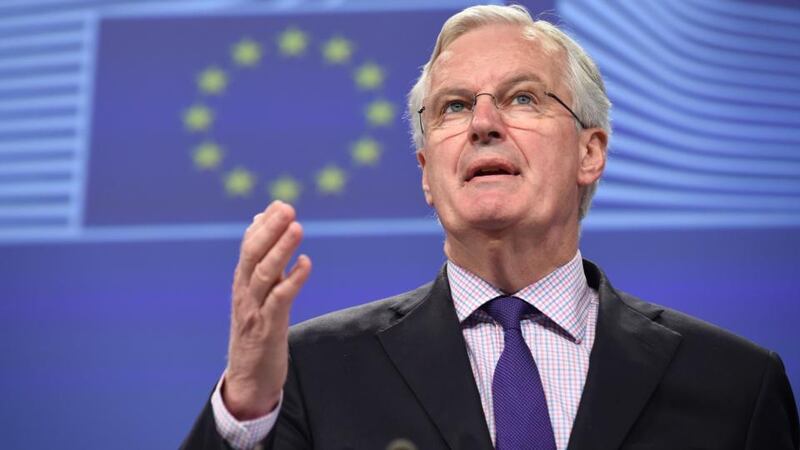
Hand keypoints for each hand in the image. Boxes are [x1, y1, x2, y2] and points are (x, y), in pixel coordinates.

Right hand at [222, 201, 311, 419]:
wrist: (248, 379)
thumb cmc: (256, 333)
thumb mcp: (257, 295)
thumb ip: (262, 262)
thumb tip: (261, 224)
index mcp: (242, 283)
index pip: (249, 247)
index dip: (264, 225)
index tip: (280, 204)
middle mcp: (245, 293)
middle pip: (253, 254)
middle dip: (270, 230)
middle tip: (287, 208)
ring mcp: (254, 310)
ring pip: (264, 273)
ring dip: (280, 249)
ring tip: (297, 227)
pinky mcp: (267, 329)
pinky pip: (279, 300)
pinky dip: (292, 280)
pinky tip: (305, 263)